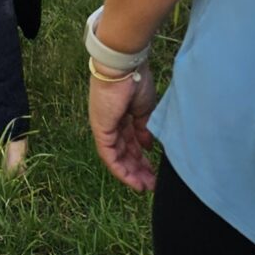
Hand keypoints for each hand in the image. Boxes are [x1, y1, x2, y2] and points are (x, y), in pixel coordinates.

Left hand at [88, 64, 157, 191]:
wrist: (124, 67)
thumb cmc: (136, 81)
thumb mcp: (145, 109)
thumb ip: (144, 128)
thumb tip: (147, 146)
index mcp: (122, 115)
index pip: (131, 141)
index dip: (142, 157)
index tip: (154, 170)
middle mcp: (111, 123)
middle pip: (124, 151)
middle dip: (138, 169)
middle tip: (152, 184)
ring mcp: (104, 127)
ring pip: (117, 157)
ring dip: (131, 174)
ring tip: (146, 187)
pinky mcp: (100, 130)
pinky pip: (109, 155)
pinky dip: (121, 170)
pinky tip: (133, 181)